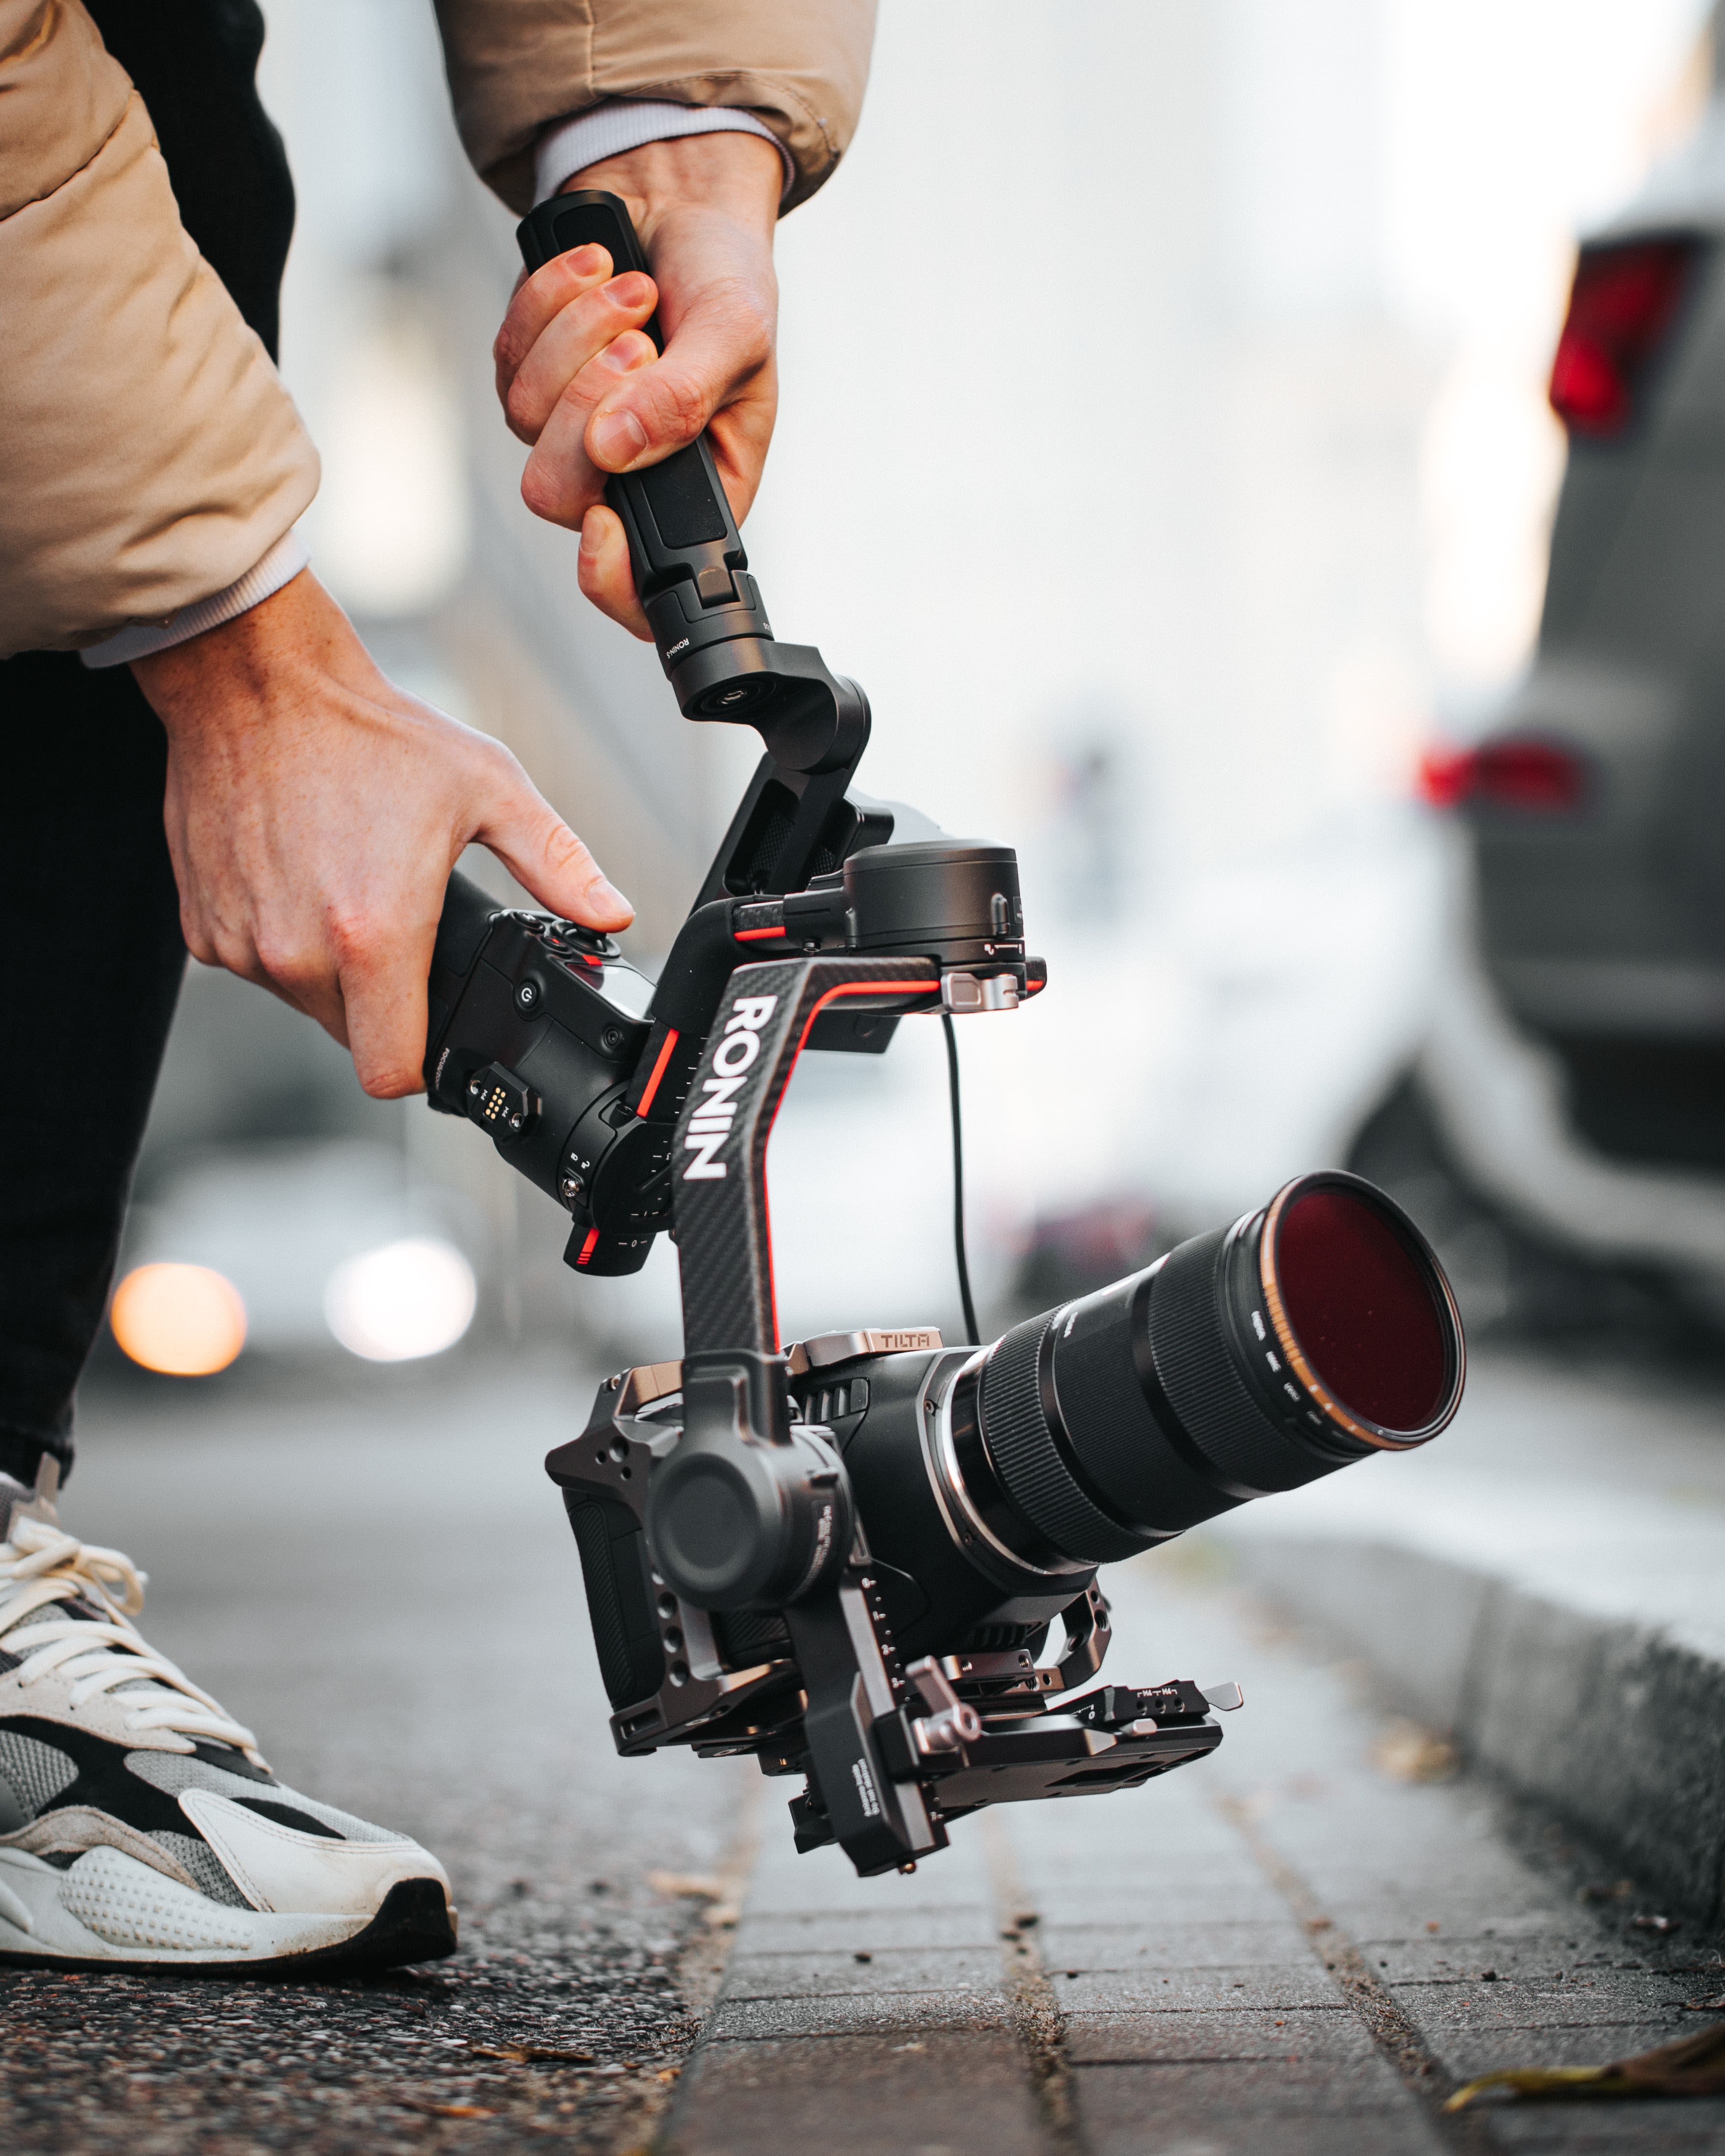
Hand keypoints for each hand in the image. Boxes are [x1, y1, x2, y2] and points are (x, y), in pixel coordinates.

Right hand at [131, 570, 631, 1097]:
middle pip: (355, 1039)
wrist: (255, 684)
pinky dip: (283, 941)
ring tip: (352, 889)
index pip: (394, 1073)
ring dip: (333, 971)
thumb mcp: (491, 789)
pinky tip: (303, 879)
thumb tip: (612, 912)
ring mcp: (242, 944)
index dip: (427, 1067)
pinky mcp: (201, 927)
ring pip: (304, 1003)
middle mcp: (298, 953)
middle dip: (386, 1004)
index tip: (442, 1030)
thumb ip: (558, 865)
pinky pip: (256, 966)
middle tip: (403, 930)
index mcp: (374, 937)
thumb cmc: (372, 733)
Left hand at [493, 131, 781, 637]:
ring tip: (632, 289)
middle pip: (560, 493)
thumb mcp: (737, 336)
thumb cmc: (727, 280)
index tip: (603, 520)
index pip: (644, 588)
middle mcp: (628, 478)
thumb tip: (615, 449)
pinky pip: (508, 359)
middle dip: (591, 400)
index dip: (612, 578)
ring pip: (527, 418)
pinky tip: (595, 270)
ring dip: (577, 334)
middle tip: (643, 339)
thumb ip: (683, 399)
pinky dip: (548, 303)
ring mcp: (573, 432)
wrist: (684, 203)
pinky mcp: (532, 378)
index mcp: (695, 495)